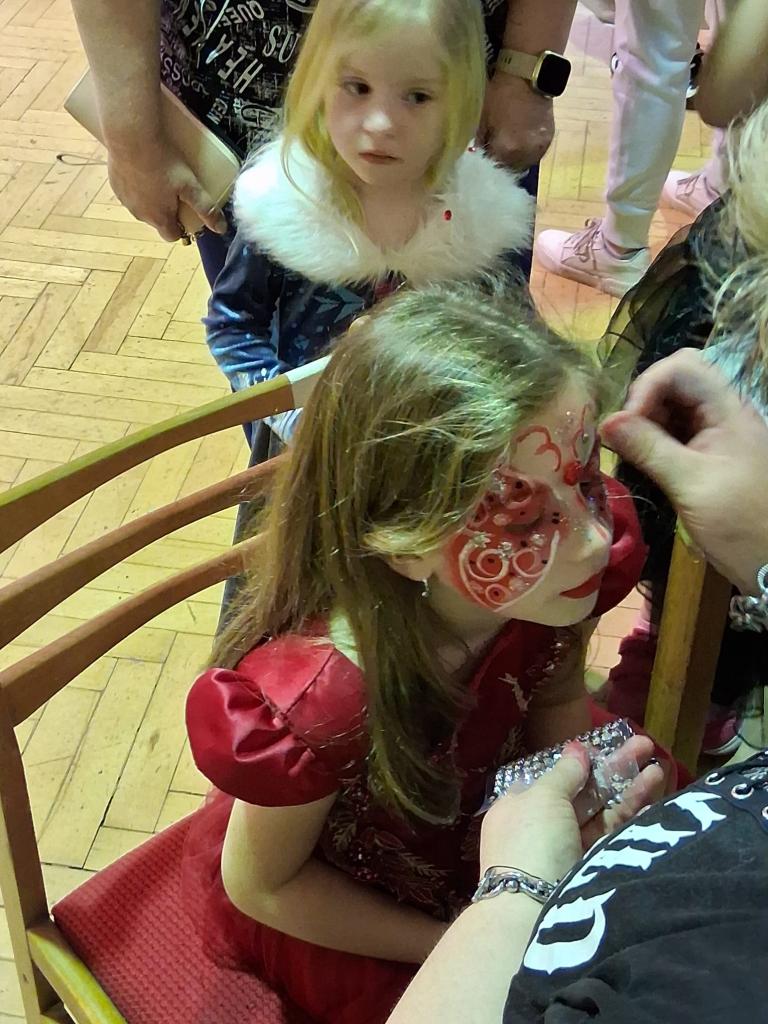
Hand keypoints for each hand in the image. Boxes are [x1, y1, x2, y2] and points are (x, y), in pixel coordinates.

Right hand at [107, 135, 227, 241]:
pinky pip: (129, 192)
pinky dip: (136, 186)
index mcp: (158, 218)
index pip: (172, 236)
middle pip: (157, 221)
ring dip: (150, 198)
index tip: (187, 213)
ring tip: (159, 177)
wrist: (130, 135)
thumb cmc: (163, 161)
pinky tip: (143, 169)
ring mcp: (124, 200)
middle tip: (175, 189)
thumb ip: (206, 208)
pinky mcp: (114, 185)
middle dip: (167, 211)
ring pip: (142, 206)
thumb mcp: (190, 185)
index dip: (182, 228)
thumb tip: (221, 228)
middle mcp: (139, 214)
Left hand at [479, 72, 553, 169]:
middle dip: (500, 162)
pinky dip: (527, 151)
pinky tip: (521, 142)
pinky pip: (535, 154)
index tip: (482, 157)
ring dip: (515, 160)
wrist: (528, 74)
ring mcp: (539, 147)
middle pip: (509, 169)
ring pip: (523, 164)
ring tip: (508, 148)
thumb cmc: (501, 93)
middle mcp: (525, 153)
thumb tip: (476, 154)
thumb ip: (479, 140)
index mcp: (507, 148)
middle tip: (494, 152)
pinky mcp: (549, 140)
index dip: (486, 163)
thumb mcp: (483, 116)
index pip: (492, 168)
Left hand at [480, 739, 663, 883]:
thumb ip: (565, 772)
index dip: (580, 763)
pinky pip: (609, 839)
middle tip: (646, 747)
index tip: (607, 747)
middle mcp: (542, 826)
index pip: (553, 778)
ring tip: (660, 770)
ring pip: (601, 815)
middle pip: (583, 793)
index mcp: (519, 806)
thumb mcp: (543, 797)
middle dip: (615, 771)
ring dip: (629, 791)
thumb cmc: (532, 839)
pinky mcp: (588, 870)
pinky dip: (629, 821)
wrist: (533, 909)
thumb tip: (577, 748)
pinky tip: (652, 806)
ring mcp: (566, 850)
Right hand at [602, 348, 767, 594]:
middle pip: (676, 382)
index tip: (626, 423)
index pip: (682, 367)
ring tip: (626, 452)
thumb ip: (648, 448)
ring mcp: (717, 435)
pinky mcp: (709, 457)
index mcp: (728, 410)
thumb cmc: (739, 523)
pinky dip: (653, 442)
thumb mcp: (689, 484)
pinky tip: (639, 463)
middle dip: (643, 403)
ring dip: (645, 423)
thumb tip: (605, 422)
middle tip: (623, 436)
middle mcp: (723, 414)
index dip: (648, 386)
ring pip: (672, 408)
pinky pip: (675, 434)